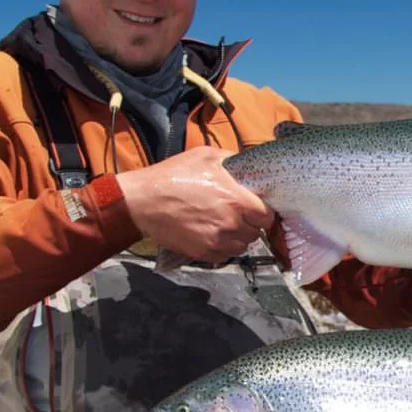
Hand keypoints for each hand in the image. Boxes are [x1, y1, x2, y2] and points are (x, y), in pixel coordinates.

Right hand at [115, 147, 273, 261]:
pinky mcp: (204, 253)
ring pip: (242, 246)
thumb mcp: (206, 156)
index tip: (255, 208)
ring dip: (237, 237)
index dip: (263, 212)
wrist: (143, 201)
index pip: (267, 216)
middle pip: (256, 232)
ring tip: (223, 225)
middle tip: (236, 214)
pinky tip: (212, 234)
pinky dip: (222, 248)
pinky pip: (225, 256)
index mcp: (236, 200)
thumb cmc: (173, 176)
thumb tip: (247, 165)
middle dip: (249, 224)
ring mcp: (217, 241)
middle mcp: (231, 224)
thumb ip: (233, 160)